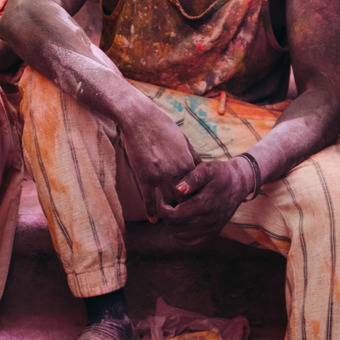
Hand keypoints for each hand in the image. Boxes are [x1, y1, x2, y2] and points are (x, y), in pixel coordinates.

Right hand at [117, 95, 198, 220]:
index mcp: (187, 162)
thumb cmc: (161, 126)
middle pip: (185, 198)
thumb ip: (191, 155)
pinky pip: (148, 199)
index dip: (197, 197)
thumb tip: (199, 167)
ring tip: (172, 219)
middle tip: (187, 216)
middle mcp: (176, 171)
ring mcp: (160, 175)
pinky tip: (153, 220)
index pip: (197, 187)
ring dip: (171, 210)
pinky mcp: (144, 176)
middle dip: (186, 207)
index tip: (198, 204)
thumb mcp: (182, 139)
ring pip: (168, 201)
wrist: (139, 118)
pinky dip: (151, 212)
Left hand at [158, 157, 250, 245]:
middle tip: (167, 205)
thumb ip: (192, 179)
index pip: (174, 216)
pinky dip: (183, 235)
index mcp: (204, 204)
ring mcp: (212, 228)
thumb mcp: (206, 169)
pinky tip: (181, 222)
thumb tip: (178, 189)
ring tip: (173, 212)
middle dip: (167, 217)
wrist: (239, 182)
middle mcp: (209, 220)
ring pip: (183, 236)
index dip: (163, 209)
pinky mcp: (214, 231)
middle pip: (176, 227)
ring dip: (173, 226)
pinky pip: (193, 241)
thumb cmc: (220, 173)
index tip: (164, 199)